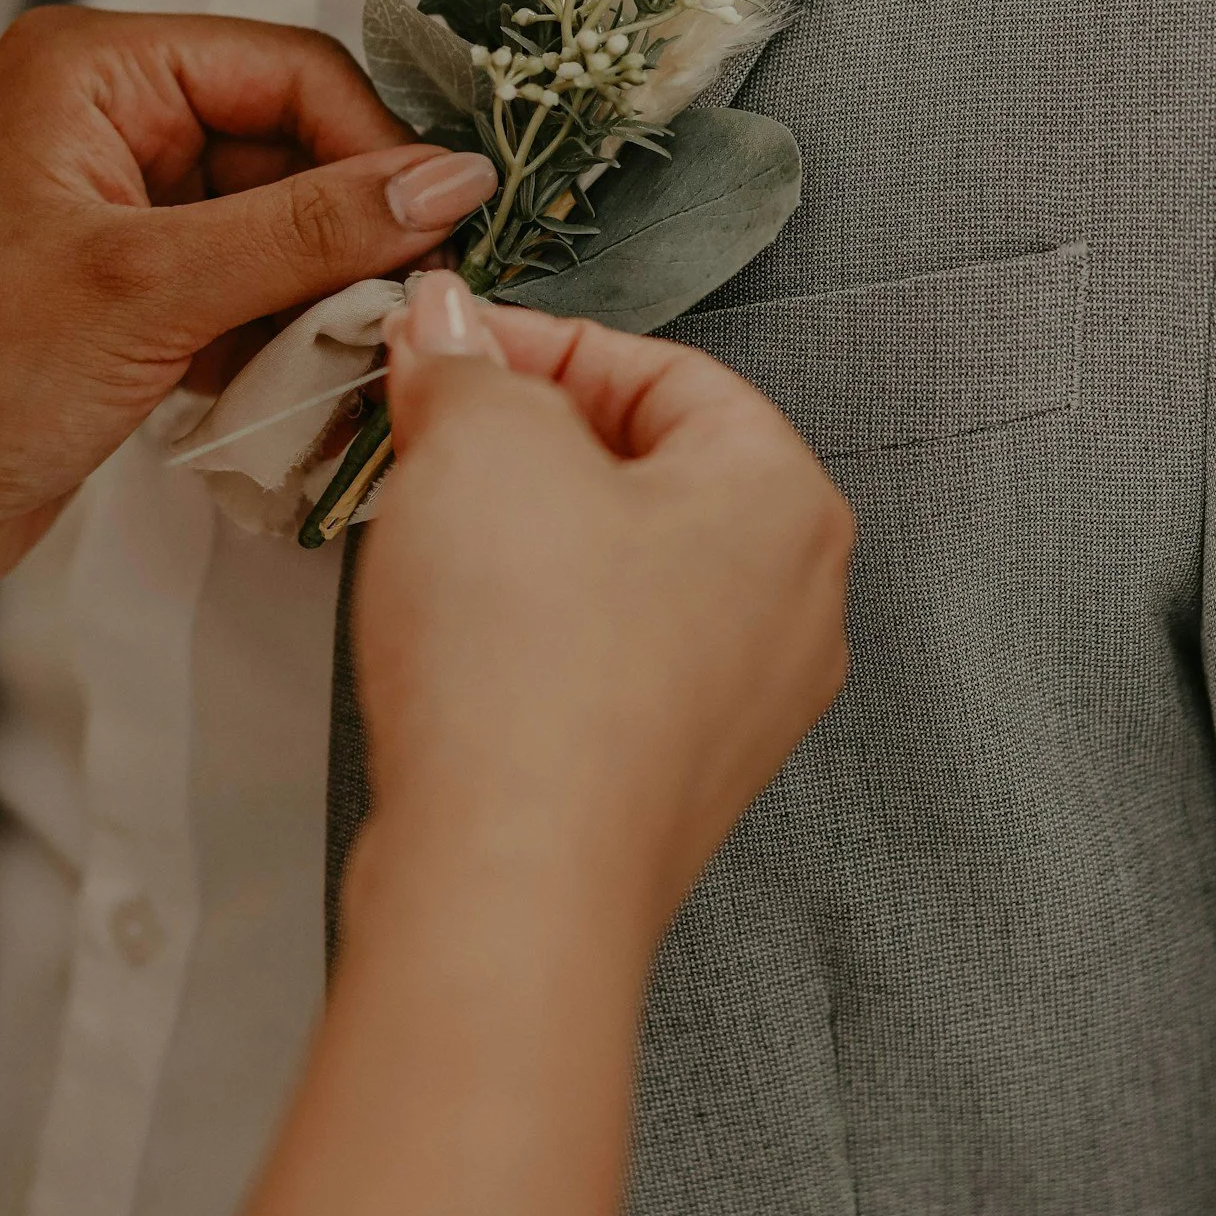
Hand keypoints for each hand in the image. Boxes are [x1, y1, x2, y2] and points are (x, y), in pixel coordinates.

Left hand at [0, 7, 497, 666]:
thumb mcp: (146, 288)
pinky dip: (282, 342)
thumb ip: (308, 229)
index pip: (290, 70)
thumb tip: (443, 182)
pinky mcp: (130, 302)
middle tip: (404, 306)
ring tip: (346, 357)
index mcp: (93, 72)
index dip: (374, 145)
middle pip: (294, 148)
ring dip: (322, 297)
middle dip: (351, 231)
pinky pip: (247, 297)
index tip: (441, 224)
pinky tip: (295, 390)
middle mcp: (109, 128)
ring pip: (280, 231)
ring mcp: (120, 219)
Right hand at [347, 275, 854, 957]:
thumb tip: (449, 333)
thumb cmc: (526, 665)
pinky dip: (534, 632)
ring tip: (431, 541)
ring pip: (624, 568)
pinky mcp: (675, 778)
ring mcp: (744, 703)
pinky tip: (461, 641)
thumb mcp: (481, 446)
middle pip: (647, 469)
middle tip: (421, 438)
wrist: (508, 882)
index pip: (661, 370)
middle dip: (524, 443)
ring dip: (522, 537)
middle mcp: (794, 602)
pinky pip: (606, 661)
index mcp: (786, 497)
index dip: (534, 346)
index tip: (437, 350)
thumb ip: (468, 368)